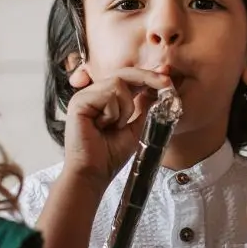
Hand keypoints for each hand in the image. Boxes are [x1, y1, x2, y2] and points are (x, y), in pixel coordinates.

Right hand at [63, 65, 172, 187]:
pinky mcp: (79, 102)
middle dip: (147, 77)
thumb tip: (156, 90)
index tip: (167, 78)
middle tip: (166, 83)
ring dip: (126, 108)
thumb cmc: (109, 156)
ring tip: (115, 126)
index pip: (127, 79)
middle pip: (123, 74)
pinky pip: (108, 94)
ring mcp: (84, 96)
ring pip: (118, 84)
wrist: (93, 173)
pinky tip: (103, 126)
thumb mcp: (135, 128)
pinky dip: (114, 113)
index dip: (147, 76)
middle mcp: (92, 94)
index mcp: (104, 99)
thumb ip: (143, 108)